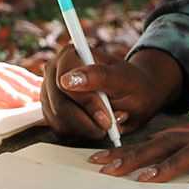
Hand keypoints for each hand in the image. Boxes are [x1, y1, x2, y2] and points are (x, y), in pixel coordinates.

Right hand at [42, 46, 181, 141]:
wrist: (136, 99)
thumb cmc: (133, 85)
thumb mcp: (123, 79)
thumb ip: (98, 76)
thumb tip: (68, 80)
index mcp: (69, 55)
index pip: (64, 83)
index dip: (86, 103)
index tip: (107, 116)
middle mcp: (55, 72)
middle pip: (59, 106)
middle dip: (88, 121)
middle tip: (111, 123)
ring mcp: (51, 93)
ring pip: (59, 122)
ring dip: (87, 128)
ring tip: (107, 120)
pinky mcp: (52, 111)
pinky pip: (61, 130)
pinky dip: (82, 133)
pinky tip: (96, 124)